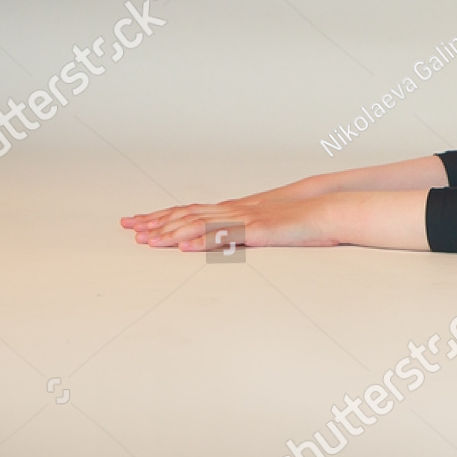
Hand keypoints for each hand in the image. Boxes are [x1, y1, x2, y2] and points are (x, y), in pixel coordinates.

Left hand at [121, 194, 337, 250]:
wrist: (328, 211)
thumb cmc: (302, 221)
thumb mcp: (269, 224)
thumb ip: (246, 229)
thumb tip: (228, 238)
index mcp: (236, 210)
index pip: (191, 211)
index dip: (163, 216)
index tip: (139, 222)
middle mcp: (234, 211)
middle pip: (188, 215)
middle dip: (156, 221)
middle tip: (128, 227)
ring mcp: (244, 219)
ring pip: (200, 224)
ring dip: (171, 232)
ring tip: (147, 240)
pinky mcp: (256, 231)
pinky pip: (224, 236)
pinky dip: (201, 240)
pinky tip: (183, 247)